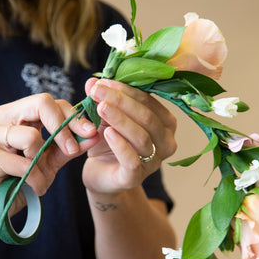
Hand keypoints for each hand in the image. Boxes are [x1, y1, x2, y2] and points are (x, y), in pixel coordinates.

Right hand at [0, 93, 98, 227]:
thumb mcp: (51, 161)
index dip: (72, 116)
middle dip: (63, 127)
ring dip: (43, 163)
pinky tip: (33, 188)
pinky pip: (24, 163)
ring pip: (32, 135)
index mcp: (17, 113)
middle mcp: (1, 117)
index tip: (91, 132)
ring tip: (41, 178)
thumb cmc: (22, 181)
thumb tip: (95, 135)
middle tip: (73, 150)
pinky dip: (36, 179)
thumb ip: (70, 147)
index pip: (49, 102)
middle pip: (41, 103)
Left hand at [82, 78, 176, 194]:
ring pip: (141, 137)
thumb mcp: (107, 117)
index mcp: (165, 123)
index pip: (148, 102)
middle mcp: (166, 143)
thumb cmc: (110, 142)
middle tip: (98, 91)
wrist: (100, 173)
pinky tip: (106, 133)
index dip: (126, 90)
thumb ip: (103, 99)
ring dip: (120, 120)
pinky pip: (132, 161)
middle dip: (121, 102)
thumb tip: (92, 81)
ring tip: (100, 107)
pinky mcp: (136, 178)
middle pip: (147, 117)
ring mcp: (154, 162)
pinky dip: (120, 145)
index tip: (103, 82)